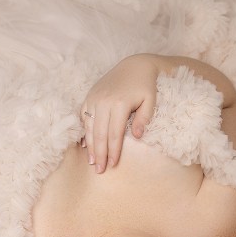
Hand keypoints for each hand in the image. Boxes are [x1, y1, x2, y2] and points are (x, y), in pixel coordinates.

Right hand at [80, 54, 160, 173]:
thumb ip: (144, 118)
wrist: (134, 66)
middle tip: (99, 170)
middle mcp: (104, 101)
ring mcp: (94, 98)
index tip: (112, 165)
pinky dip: (85, 132)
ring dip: (90, 146)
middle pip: (100, 134)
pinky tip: (86, 145)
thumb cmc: (145, 86)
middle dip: (99, 154)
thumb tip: (137, 137)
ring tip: (91, 162)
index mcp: (120, 103)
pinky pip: (84, 117)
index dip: (113, 151)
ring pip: (90, 127)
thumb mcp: (150, 100)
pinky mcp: (90, 96)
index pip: (114, 134)